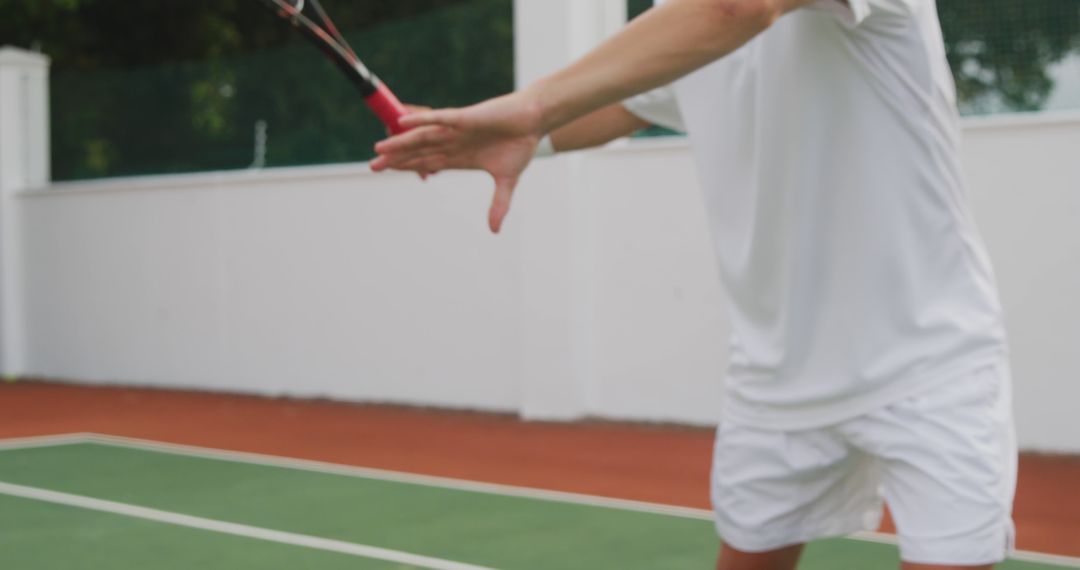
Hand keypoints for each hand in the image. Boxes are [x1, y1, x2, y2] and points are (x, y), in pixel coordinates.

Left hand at [371, 91, 543, 233]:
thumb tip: (494, 232)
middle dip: (396, 159)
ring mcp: (457, 130)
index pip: (428, 163)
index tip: (389, 172)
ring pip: (422, 137)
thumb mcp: (507, 181)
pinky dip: (421, 120)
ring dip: (401, 143)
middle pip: (419, 152)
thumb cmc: (520, 145)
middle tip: (373, 166)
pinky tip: (402, 122)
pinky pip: (439, 118)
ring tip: (379, 149)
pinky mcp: (466, 118)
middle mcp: (454, 142)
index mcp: (461, 156)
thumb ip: (498, 205)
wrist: (534, 121)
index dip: (408, 168)